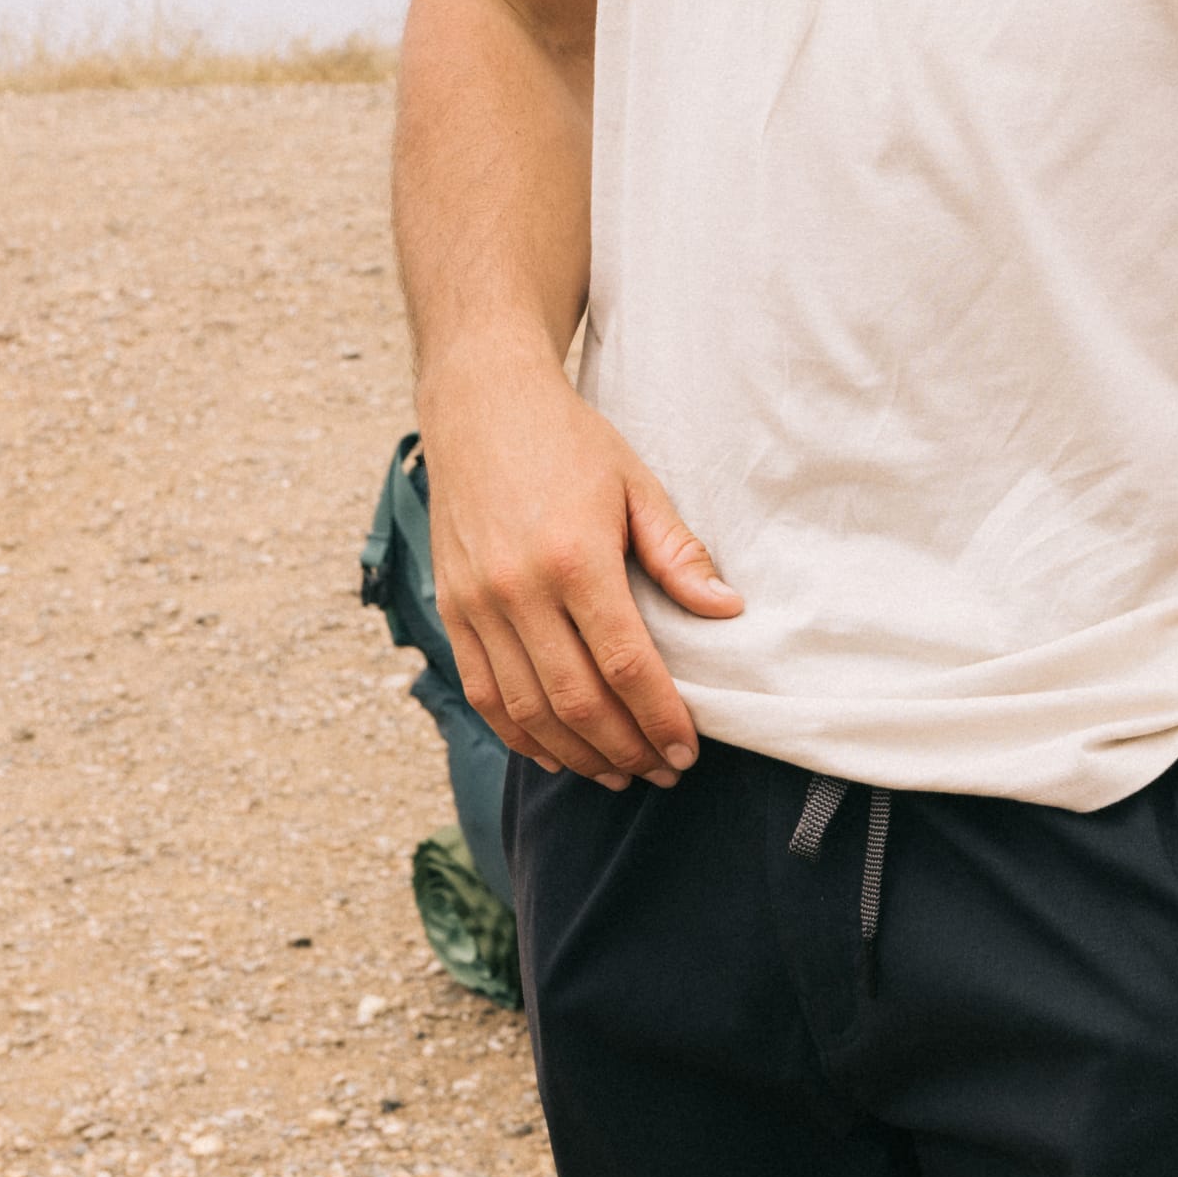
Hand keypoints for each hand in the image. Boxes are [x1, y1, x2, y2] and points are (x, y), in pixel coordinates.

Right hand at [421, 354, 742, 790]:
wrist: (481, 405)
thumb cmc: (568, 442)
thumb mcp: (636, 484)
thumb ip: (678, 554)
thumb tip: (726, 611)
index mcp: (574, 558)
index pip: (624, 665)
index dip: (659, 718)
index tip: (688, 750)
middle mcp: (518, 590)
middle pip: (576, 702)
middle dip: (626, 748)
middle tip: (663, 770)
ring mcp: (476, 605)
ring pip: (528, 711)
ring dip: (577, 755)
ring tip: (619, 771)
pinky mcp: (451, 610)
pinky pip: (484, 694)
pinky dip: (520, 734)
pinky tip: (556, 751)